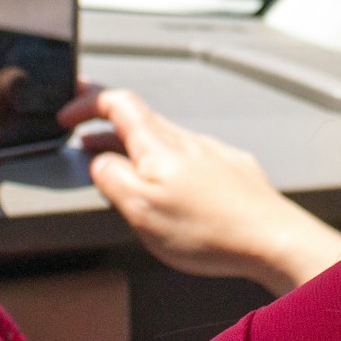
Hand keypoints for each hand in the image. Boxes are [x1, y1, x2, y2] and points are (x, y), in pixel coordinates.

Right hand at [61, 87, 340, 295]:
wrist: (273, 239)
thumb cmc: (210, 229)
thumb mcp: (141, 209)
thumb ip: (112, 178)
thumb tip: (98, 160)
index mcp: (159, 144)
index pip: (116, 102)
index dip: (86, 102)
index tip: (66, 116)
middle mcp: (186, 140)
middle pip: (139, 119)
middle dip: (105, 125)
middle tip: (81, 135)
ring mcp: (212, 153)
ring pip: (164, 139)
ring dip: (133, 146)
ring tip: (116, 161)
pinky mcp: (231, 170)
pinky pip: (189, 157)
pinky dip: (165, 162)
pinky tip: (168, 185)